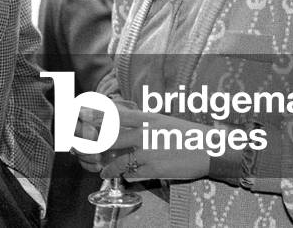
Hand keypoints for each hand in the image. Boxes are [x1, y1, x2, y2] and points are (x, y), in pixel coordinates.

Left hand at [87, 104, 213, 181]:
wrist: (208, 149)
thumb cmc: (185, 133)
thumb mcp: (162, 121)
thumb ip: (142, 121)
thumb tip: (123, 121)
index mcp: (147, 118)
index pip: (115, 116)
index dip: (97, 118)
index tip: (84, 119)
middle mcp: (145, 133)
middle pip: (111, 138)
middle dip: (96, 145)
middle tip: (89, 149)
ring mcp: (148, 152)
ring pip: (118, 160)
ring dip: (109, 167)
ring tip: (105, 171)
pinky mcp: (154, 168)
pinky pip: (132, 173)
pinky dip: (126, 175)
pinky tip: (124, 176)